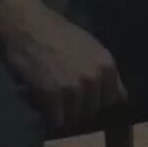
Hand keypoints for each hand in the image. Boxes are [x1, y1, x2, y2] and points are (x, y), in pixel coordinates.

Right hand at [0, 0, 126, 132]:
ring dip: (61, 112)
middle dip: (78, 107)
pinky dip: (48, 116)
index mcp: (107, 65)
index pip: (114, 99)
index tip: (85, 97)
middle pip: (92, 110)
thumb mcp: (91, 47)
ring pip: (73, 118)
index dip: (98, 99)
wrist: (27, 25)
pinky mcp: (51, 96)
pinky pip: (55, 121)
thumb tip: (120, 97)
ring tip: (50, 96)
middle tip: (62, 96)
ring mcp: (74, 89)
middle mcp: (95, 79)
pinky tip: (42, 102)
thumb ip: (105, 72)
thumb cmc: (58, 33)